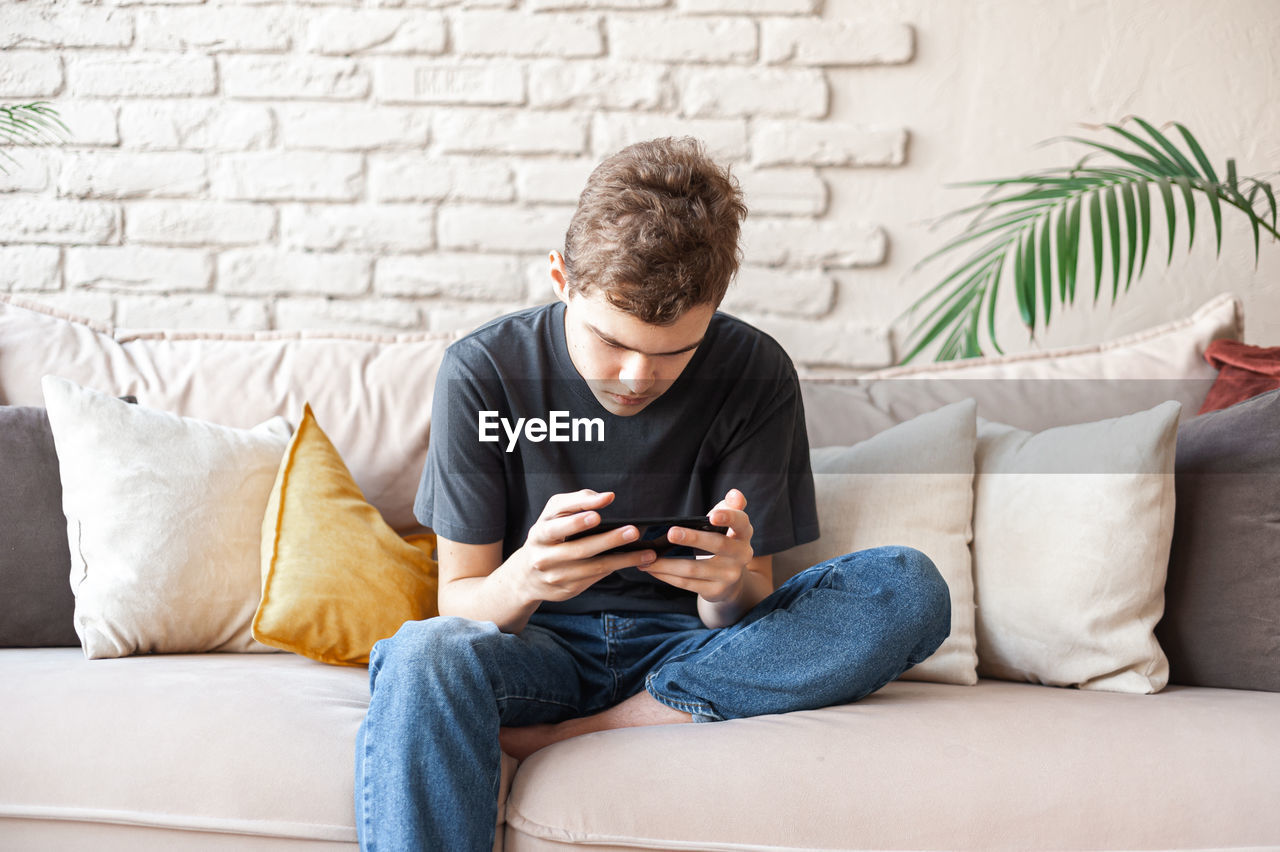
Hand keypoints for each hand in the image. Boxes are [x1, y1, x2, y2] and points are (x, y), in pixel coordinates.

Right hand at [513, 489, 655, 603]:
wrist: (525, 577)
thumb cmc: (547, 538)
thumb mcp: (552, 517)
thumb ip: (575, 503)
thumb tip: (606, 497)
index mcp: (540, 532)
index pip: (559, 519)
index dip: (580, 511)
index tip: (603, 504)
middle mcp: (544, 555)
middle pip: (579, 548)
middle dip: (608, 539)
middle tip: (632, 531)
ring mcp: (555, 575)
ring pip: (593, 567)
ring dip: (622, 559)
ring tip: (646, 552)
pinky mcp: (566, 589)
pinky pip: (595, 578)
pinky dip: (616, 569)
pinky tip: (635, 562)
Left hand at [640, 489, 753, 603]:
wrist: (731, 579)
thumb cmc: (723, 540)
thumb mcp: (728, 523)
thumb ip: (730, 507)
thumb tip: (735, 493)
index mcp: (743, 534)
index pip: (740, 522)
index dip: (728, 518)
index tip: (712, 515)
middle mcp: (741, 555)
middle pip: (717, 545)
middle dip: (693, 539)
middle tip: (671, 533)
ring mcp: (729, 575)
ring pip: (694, 568)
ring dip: (667, 563)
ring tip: (646, 556)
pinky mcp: (715, 590)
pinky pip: (687, 583)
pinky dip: (666, 576)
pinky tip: (652, 568)